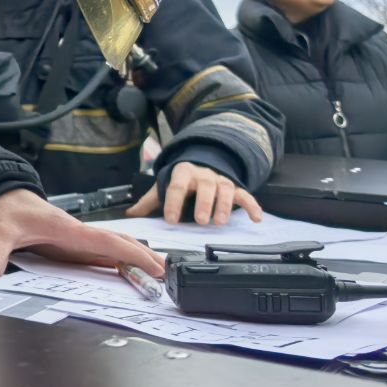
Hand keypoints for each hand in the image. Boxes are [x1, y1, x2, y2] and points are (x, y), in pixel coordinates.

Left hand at [0, 189, 164, 279]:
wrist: (1, 196)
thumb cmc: (5, 211)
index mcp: (67, 229)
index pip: (106, 241)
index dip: (131, 254)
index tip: (153, 265)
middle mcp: (77, 233)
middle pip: (118, 243)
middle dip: (143, 257)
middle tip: (166, 274)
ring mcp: (77, 239)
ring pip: (114, 247)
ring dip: (135, 258)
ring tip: (157, 273)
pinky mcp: (72, 245)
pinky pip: (101, 253)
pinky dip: (120, 261)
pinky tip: (129, 272)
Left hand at [124, 161, 262, 225]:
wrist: (199, 165)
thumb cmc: (180, 181)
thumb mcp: (163, 186)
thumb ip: (149, 201)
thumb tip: (130, 213)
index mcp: (182, 172)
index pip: (177, 186)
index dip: (174, 202)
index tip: (171, 220)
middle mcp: (203, 174)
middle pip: (206, 185)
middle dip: (204, 202)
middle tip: (200, 220)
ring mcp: (220, 180)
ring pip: (225, 189)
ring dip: (223, 205)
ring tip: (219, 222)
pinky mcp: (234, 188)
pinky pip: (245, 195)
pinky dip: (252, 205)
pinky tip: (256, 218)